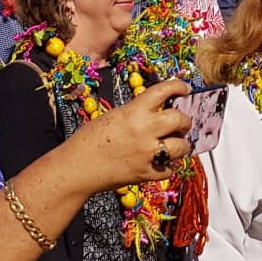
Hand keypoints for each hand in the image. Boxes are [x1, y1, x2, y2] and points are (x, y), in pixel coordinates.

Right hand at [71, 79, 191, 184]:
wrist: (76, 168)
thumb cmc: (88, 141)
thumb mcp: (114, 116)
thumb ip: (137, 113)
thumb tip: (159, 113)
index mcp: (133, 111)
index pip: (164, 90)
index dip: (178, 86)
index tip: (184, 89)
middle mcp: (144, 130)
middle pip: (180, 119)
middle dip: (184, 120)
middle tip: (182, 123)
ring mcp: (147, 153)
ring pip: (182, 146)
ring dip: (182, 144)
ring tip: (176, 144)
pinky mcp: (147, 174)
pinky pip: (170, 168)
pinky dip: (169, 165)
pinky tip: (162, 161)